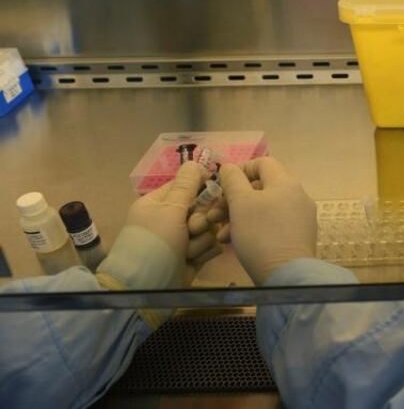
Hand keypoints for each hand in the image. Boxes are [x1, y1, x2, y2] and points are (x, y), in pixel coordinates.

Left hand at [120, 161, 214, 286]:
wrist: (145, 289)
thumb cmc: (154, 244)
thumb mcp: (169, 210)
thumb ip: (186, 185)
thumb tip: (195, 161)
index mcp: (159, 203)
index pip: (188, 185)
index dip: (201, 188)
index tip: (211, 194)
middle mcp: (171, 219)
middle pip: (203, 207)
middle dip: (202, 219)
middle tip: (191, 229)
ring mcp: (182, 239)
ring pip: (210, 228)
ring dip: (201, 240)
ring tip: (187, 251)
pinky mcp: (192, 257)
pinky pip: (211, 246)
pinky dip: (205, 253)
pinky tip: (195, 260)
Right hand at [219, 157, 317, 284]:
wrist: (287, 274)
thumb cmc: (261, 234)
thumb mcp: (240, 203)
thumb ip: (233, 180)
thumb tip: (230, 167)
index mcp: (286, 183)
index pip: (263, 163)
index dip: (240, 170)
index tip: (222, 186)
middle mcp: (298, 196)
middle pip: (262, 188)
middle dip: (234, 200)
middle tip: (215, 215)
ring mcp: (301, 217)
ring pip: (265, 209)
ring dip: (239, 217)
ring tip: (221, 235)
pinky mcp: (299, 236)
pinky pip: (273, 224)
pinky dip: (254, 228)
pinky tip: (235, 243)